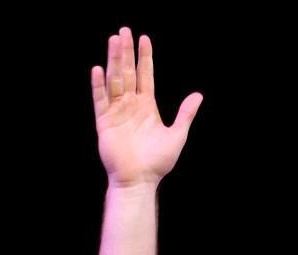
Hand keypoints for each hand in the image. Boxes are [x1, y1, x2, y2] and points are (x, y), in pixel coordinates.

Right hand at [91, 27, 202, 186]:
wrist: (139, 181)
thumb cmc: (158, 162)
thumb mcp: (177, 136)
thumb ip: (185, 114)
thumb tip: (199, 95)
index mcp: (147, 107)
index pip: (145, 75)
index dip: (145, 57)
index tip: (144, 38)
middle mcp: (130, 105)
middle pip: (128, 72)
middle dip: (126, 52)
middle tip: (124, 30)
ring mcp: (116, 112)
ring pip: (114, 80)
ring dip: (113, 60)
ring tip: (113, 40)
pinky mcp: (104, 122)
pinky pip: (100, 100)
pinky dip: (98, 85)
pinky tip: (99, 69)